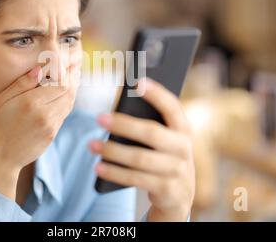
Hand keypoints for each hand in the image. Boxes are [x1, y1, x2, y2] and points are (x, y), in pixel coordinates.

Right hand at [0, 62, 79, 198]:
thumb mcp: (3, 100)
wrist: (1, 158)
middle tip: (74, 65)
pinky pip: (64, 113)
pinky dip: (67, 101)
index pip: (60, 81)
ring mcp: (51, 125)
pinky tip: (65, 93)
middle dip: (73, 76)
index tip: (66, 60)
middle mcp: (45, 114)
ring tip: (73, 75)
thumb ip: (22, 83)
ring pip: (70, 102)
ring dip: (73, 88)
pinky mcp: (53, 134)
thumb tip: (40, 69)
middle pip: (69, 90)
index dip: (66, 70)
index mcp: (31, 102)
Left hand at [89, 77, 194, 220]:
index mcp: (183, 128)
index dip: (157, 94)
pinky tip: (98, 167)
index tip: (138, 82)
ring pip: (139, 159)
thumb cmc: (163, 156)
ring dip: (112, 151)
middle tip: (99, 118)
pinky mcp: (167, 190)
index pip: (172, 107)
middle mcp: (184, 148)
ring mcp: (178, 170)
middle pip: (151, 133)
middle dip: (123, 125)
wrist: (180, 194)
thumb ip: (150, 125)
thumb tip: (116, 114)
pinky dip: (115, 173)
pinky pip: (136, 179)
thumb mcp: (165, 139)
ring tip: (91, 145)